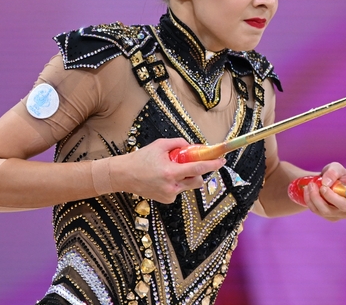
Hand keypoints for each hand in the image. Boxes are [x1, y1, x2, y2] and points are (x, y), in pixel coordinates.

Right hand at [111, 138, 225, 203]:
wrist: (124, 175)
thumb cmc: (141, 158)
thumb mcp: (160, 145)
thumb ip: (178, 143)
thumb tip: (192, 146)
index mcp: (170, 172)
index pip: (197, 168)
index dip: (212, 165)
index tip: (222, 161)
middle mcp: (172, 186)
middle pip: (197, 181)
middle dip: (199, 172)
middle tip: (192, 164)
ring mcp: (169, 195)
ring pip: (188, 186)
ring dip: (187, 177)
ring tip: (172, 170)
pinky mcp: (166, 200)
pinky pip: (179, 190)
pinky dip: (178, 183)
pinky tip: (164, 178)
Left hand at [303, 162, 345, 221]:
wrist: (320, 184)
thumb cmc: (332, 174)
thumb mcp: (333, 167)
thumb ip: (332, 172)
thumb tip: (327, 183)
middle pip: (343, 207)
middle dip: (329, 196)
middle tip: (320, 185)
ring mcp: (342, 214)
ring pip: (327, 211)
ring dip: (315, 198)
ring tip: (311, 185)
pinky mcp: (330, 218)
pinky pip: (318, 212)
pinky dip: (311, 201)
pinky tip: (309, 191)